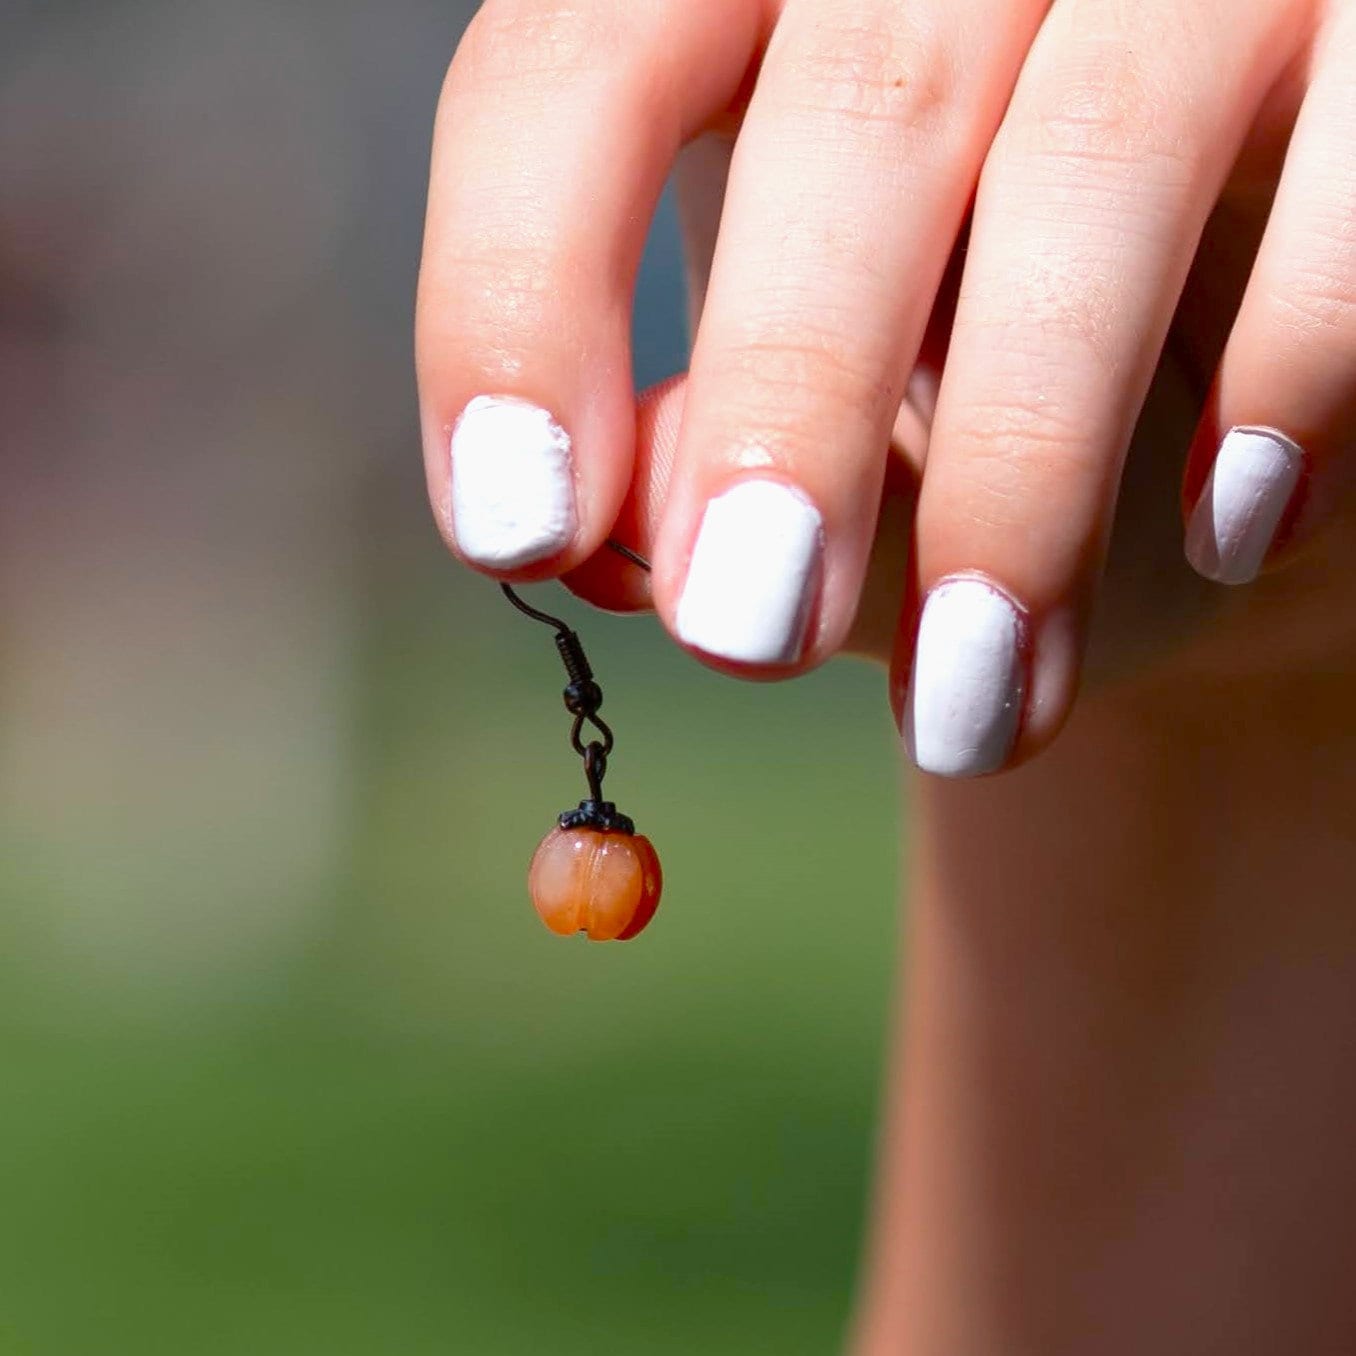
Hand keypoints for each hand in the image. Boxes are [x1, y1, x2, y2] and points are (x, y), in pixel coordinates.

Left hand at [416, 0, 1355, 777]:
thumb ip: (710, 453)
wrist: (1228, 384)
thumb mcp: (824, 418)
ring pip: (1094, 159)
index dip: (514, 296)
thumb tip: (608, 531)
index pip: (574, 70)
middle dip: (788, 397)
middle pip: (845, 107)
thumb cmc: (986, 388)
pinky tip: (1232, 530)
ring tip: (976, 704)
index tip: (512, 532)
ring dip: (1020, 469)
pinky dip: (1291, 367)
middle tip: (744, 636)